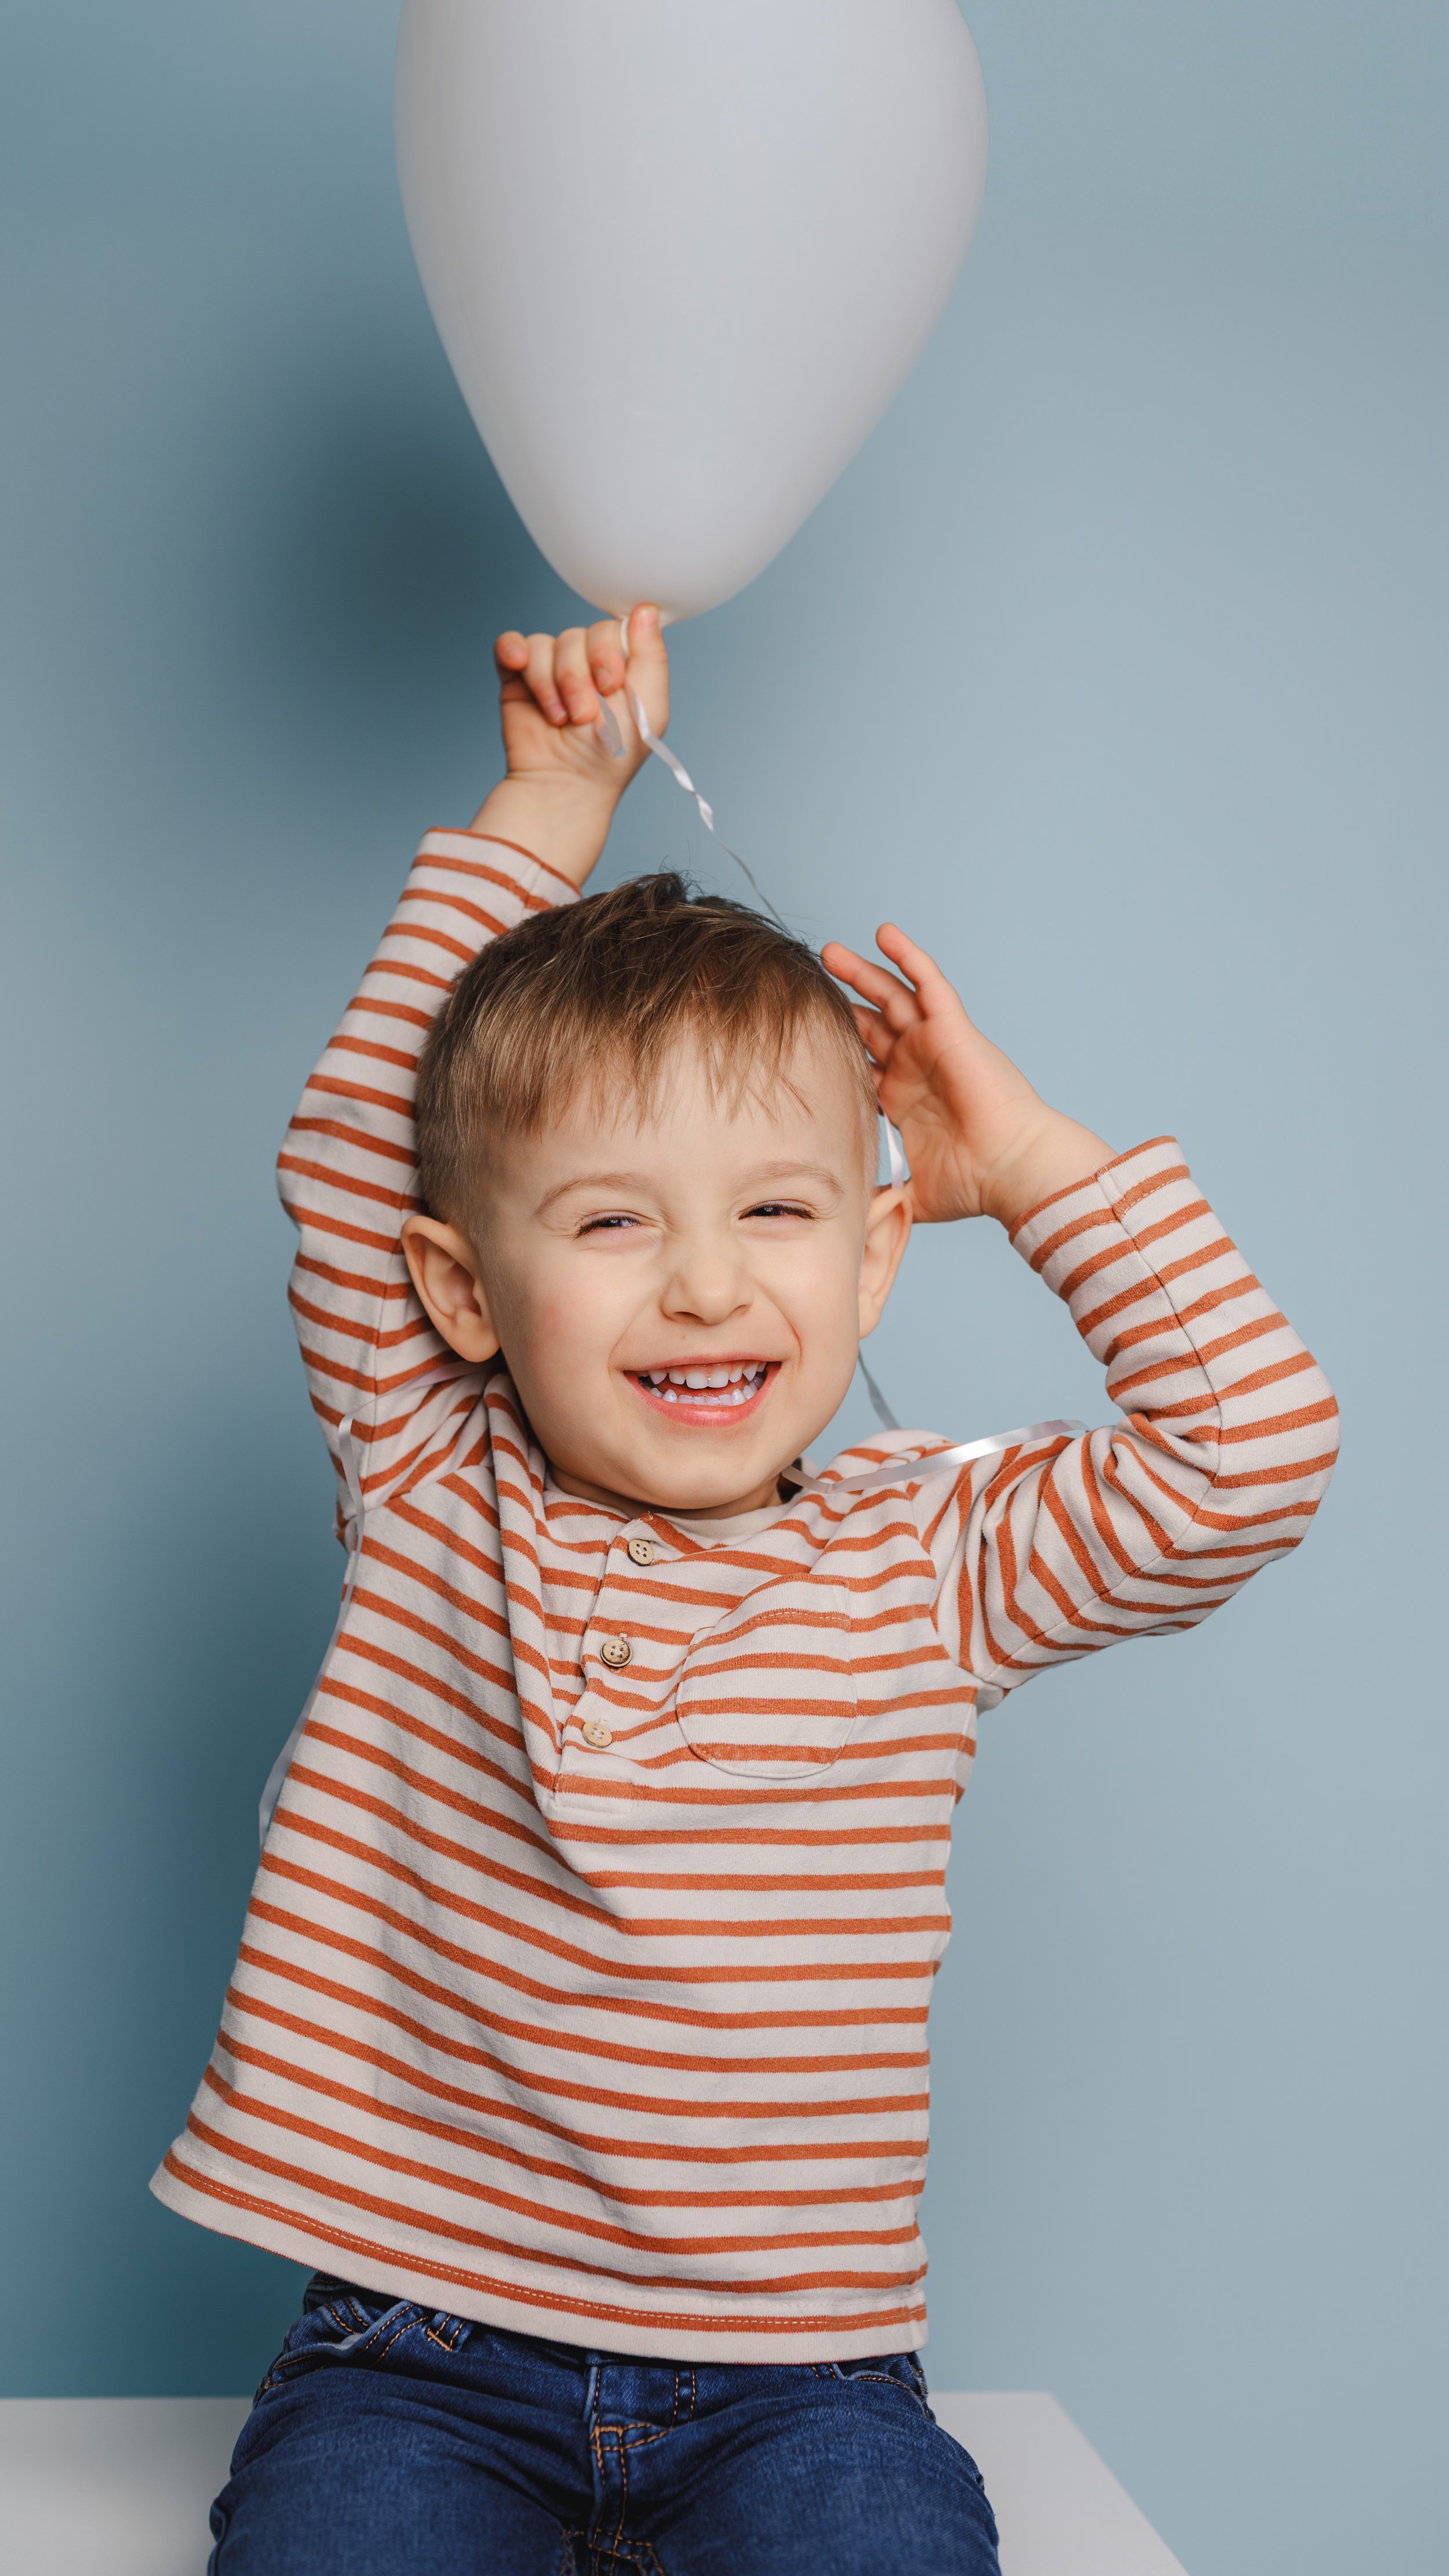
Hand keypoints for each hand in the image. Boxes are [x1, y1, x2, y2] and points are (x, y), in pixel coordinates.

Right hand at [468, 606, 669, 886]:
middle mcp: (586, 664)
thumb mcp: (649, 707)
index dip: (608, 653)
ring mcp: (550, 669)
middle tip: (585, 713)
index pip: (613, 628)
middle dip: (580, 676)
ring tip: (560, 719)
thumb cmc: (612, 757)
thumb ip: (652, 655)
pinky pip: (512, 643)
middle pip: (579, 634)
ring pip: (547, 644)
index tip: (611, 687)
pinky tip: (518, 666)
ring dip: (553, 684)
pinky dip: (514, 651)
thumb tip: (647, 608)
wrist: (566, 785)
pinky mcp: (517, 678)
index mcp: (620, 666)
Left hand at [822, 924, 1111, 1228]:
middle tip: (807, 982)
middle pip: (869, 1026)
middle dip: (841, 1004)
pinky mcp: (952, 1029)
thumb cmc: (974, 1184)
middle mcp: (915, 1068)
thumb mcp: (911, 1193)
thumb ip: (878, 1199)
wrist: (1011, 1170)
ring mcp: (933, 1045)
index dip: (833, 1051)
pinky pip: (928, 983)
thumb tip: (847, 1223)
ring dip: (862, 974)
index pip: (860, 1066)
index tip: (796, 1037)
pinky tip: (885, 933)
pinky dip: (908, 957)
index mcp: (903, 1101)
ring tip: (829, 953)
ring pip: (891, 998)